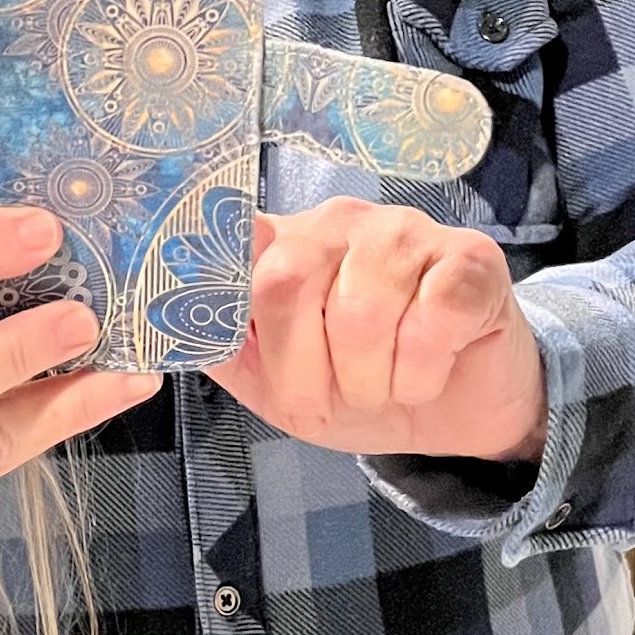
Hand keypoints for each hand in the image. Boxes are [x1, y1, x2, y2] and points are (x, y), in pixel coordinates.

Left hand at [203, 199, 546, 464]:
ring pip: (361, 312)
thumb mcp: (281, 382)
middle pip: (286, 283)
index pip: (228, 241)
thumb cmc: (366, 384)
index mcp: (283, 244)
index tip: (204, 317)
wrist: (458, 411)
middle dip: (304, 369)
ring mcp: (405, 231)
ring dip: (372, 380)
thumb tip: (165, 324)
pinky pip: (430, 322)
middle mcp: (337, 222)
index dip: (211, 281)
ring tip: (387, 385)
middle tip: (338, 395)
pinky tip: (430, 371)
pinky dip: (422, 372)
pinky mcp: (469, 259)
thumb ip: (227, 346)